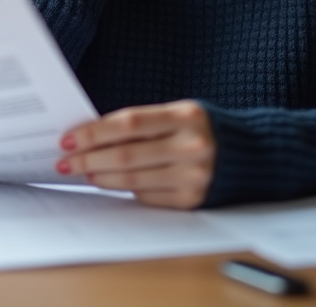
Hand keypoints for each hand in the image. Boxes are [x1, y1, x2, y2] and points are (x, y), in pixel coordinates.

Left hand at [56, 100, 215, 208]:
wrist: (250, 154)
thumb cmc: (201, 129)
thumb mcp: (178, 114)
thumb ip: (142, 123)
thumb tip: (92, 137)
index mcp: (186, 116)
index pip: (128, 124)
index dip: (93, 133)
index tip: (68, 139)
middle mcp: (192, 146)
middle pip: (125, 155)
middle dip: (88, 159)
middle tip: (65, 161)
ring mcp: (194, 177)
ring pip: (131, 180)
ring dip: (100, 177)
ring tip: (83, 172)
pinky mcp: (192, 201)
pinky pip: (146, 197)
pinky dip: (125, 190)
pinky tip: (110, 183)